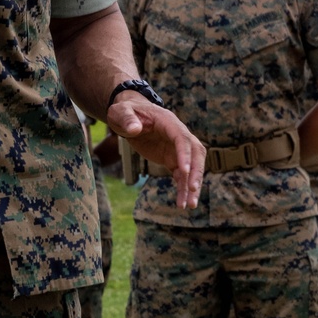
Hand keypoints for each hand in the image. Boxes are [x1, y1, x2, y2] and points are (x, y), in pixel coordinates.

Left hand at [107, 94, 205, 210]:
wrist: (129, 116)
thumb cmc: (125, 111)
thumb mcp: (120, 112)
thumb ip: (127, 119)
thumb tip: (134, 129)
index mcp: (168, 122)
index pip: (181, 138)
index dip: (184, 154)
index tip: (185, 171)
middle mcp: (178, 135)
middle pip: (195, 153)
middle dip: (196, 172)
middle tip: (193, 190)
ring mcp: (177, 148)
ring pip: (192, 167)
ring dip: (192, 185)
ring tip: (190, 205)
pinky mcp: (172, 159)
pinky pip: (182, 176)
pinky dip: (183, 189)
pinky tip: (182, 204)